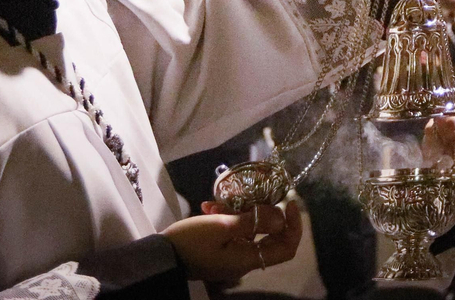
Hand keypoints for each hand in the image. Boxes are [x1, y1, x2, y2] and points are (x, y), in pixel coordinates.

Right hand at [162, 200, 301, 282]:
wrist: (160, 257)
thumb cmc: (191, 241)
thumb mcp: (223, 226)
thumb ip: (254, 220)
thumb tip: (280, 217)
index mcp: (248, 259)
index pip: (286, 248)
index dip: (293, 226)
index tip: (289, 203)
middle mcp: (244, 260)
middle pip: (270, 237)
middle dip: (264, 213)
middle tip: (256, 194)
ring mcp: (232, 256)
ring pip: (250, 230)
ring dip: (241, 211)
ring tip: (220, 201)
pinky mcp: (220, 250)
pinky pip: (233, 232)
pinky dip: (227, 217)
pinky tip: (210, 206)